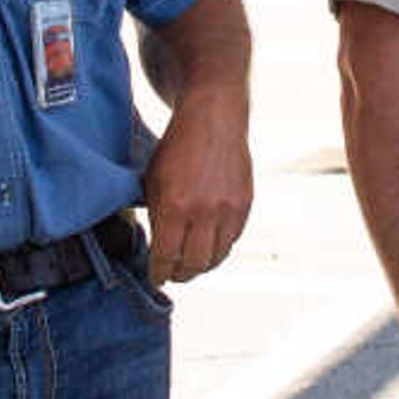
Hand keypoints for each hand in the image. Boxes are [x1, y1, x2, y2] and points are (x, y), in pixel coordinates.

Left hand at [139, 102, 251, 282]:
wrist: (213, 120)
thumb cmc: (177, 149)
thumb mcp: (153, 181)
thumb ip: (157, 216)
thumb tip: (158, 249)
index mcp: (175, 206)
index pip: (166, 257)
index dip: (159, 273)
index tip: (155, 278)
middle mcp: (204, 212)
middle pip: (193, 264)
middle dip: (179, 274)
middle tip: (172, 274)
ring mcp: (228, 210)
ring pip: (216, 257)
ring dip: (202, 266)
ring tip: (191, 264)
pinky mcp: (245, 205)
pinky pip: (232, 240)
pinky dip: (219, 247)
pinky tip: (208, 243)